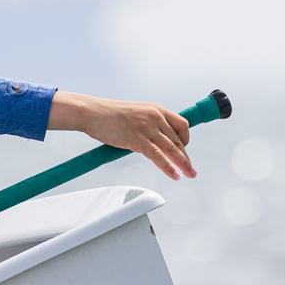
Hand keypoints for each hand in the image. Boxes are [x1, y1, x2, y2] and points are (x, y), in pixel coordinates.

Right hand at [48, 92, 195, 179]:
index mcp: (156, 109)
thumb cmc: (108, 115)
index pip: (181, 124)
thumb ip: (146, 126)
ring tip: (189, 174)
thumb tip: (150, 143)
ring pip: (172, 149)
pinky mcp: (137, 139)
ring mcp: (147, 128)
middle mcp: (155, 117)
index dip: (186, 139)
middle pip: (178, 140)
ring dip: (183, 164)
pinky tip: (174, 175)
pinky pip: (158, 156)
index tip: (184, 150)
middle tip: (192, 170)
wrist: (92, 112)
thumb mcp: (134, 115)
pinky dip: (168, 167)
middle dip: (186, 157)